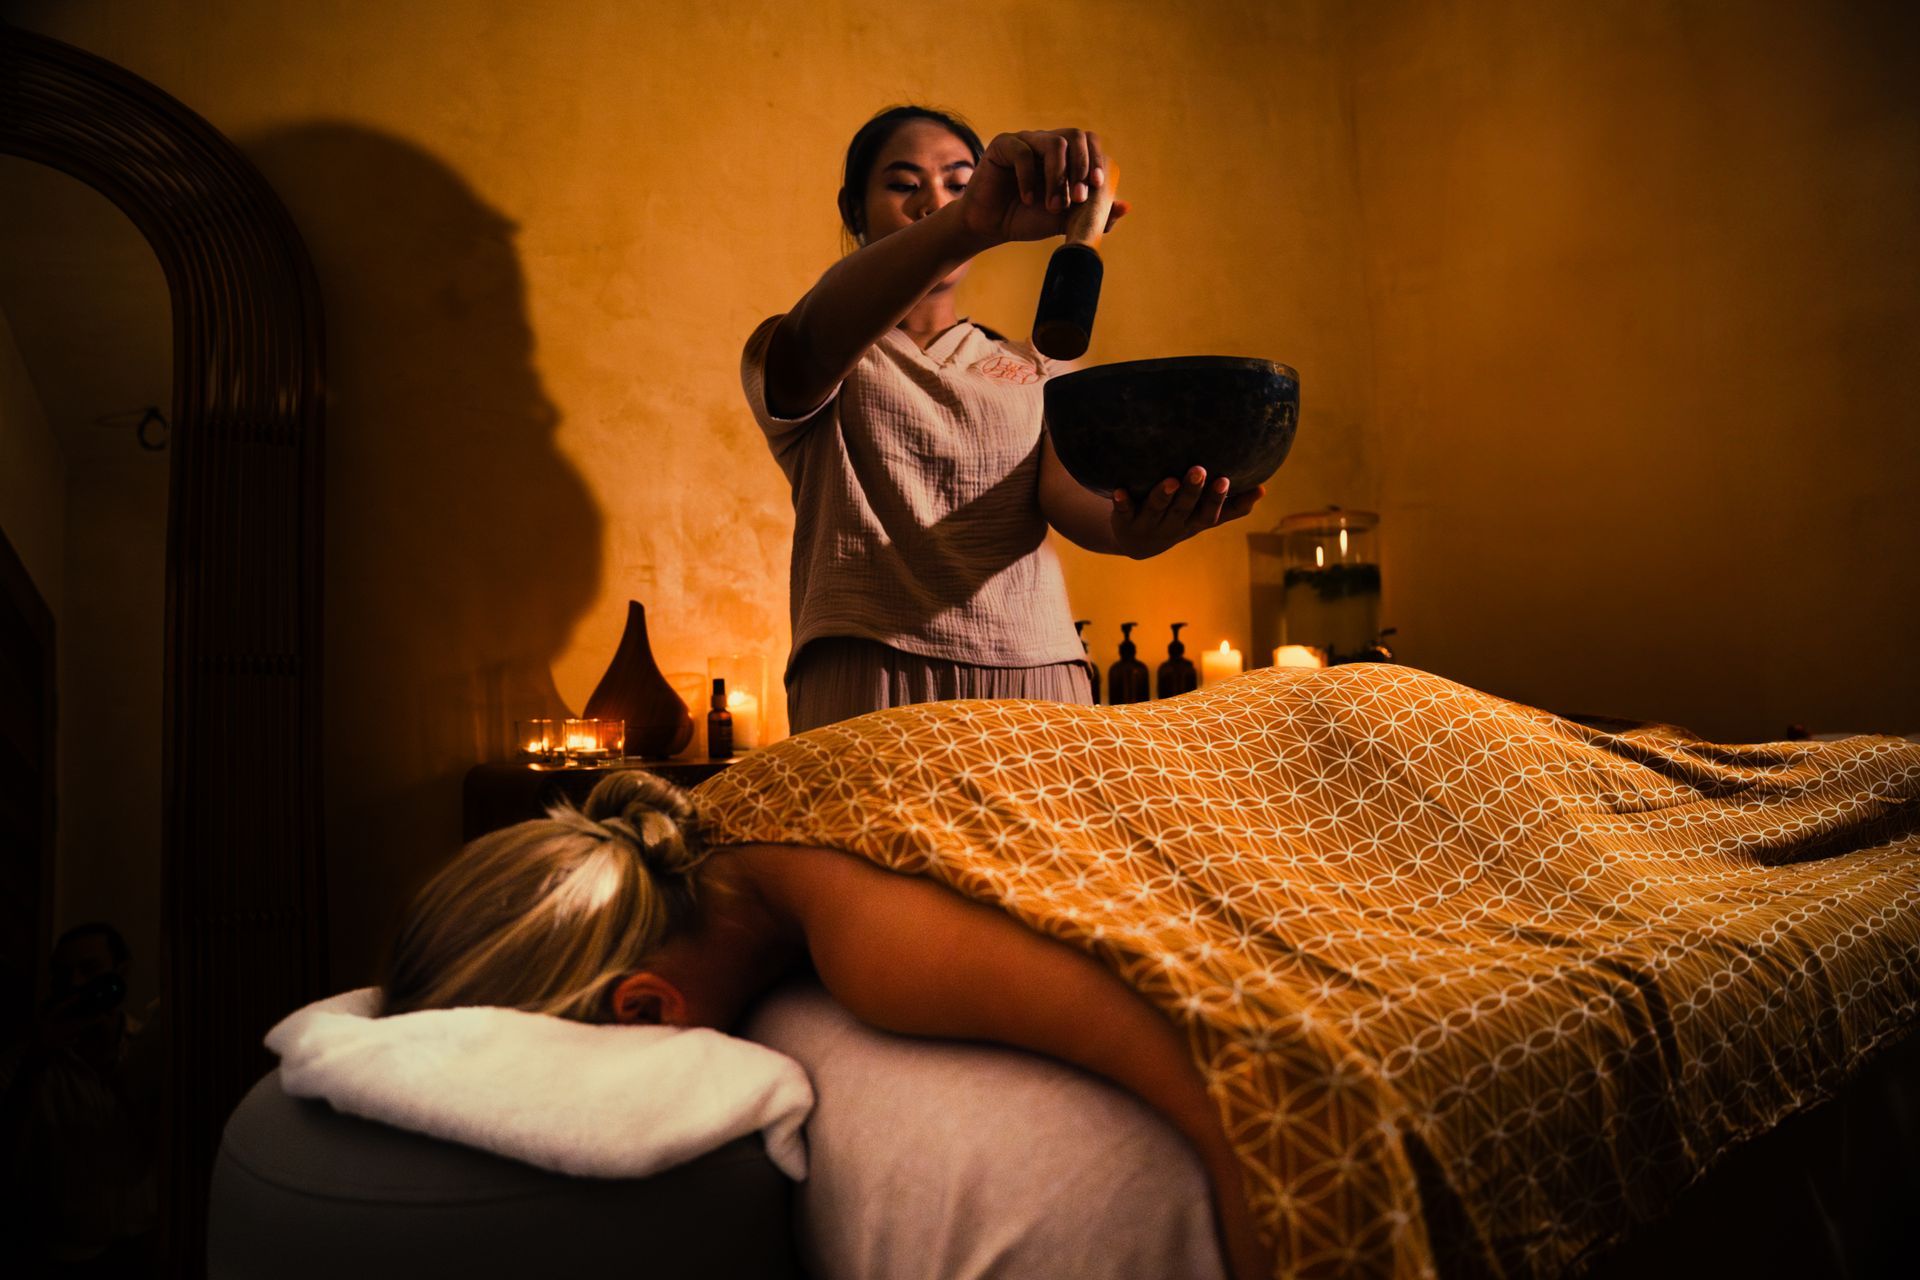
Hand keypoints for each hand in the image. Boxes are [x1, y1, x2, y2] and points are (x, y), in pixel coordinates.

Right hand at [955, 128, 1130, 248]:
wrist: (992, 227)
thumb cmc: (1027, 220)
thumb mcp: (1066, 219)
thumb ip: (1093, 213)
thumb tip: (1126, 207)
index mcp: (1064, 155)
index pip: (1089, 142)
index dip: (1096, 160)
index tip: (1097, 186)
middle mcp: (1046, 143)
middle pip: (1075, 135)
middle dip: (1082, 167)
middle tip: (1079, 197)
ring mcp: (1025, 141)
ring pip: (1054, 144)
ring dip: (1058, 177)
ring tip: (1052, 205)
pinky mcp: (1003, 146)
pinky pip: (1023, 152)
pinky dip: (1030, 178)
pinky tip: (1028, 199)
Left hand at [1110, 468, 1263, 559]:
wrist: (1136, 541)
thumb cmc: (1178, 520)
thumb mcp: (1204, 518)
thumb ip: (1232, 507)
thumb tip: (1263, 489)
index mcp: (1193, 523)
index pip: (1209, 514)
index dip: (1217, 500)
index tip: (1226, 480)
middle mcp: (1172, 525)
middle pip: (1183, 509)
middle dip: (1192, 492)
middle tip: (1199, 470)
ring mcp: (1148, 524)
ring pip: (1156, 510)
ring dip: (1163, 496)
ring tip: (1170, 480)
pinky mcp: (1125, 521)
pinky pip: (1123, 512)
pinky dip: (1122, 502)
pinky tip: (1118, 490)